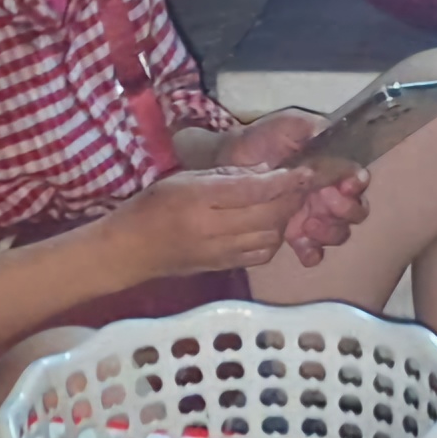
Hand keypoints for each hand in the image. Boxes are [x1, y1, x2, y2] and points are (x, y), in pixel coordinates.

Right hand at [107, 165, 314, 276]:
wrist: (131, 250)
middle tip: (301, 185)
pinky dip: (273, 240)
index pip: (254, 190)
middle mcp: (214, 229)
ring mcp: (221, 252)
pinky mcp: (224, 267)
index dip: (284, 180)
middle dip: (291, 199)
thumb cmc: (153, 206)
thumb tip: (266, 171)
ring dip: (284, 220)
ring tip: (284, 203)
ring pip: (270, 237)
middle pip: (269, 215)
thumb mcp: (184, 178)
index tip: (305, 170)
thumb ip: (226, 175)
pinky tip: (268, 227)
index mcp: (200, 200)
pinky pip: (261, 255)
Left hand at [216, 109, 369, 266]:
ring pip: (339, 233)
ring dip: (330, 232)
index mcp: (331, 170)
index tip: (345, 185)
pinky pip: (313, 252)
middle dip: (345, 211)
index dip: (356, 185)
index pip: (357, 181)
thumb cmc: (260, 141)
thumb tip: (335, 137)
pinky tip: (300, 246)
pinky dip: (312, 252)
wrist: (227, 162)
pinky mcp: (293, 235)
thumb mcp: (288, 125)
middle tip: (323, 203)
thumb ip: (313, 128)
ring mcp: (312, 217)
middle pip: (356, 212)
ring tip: (308, 225)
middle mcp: (328, 195)